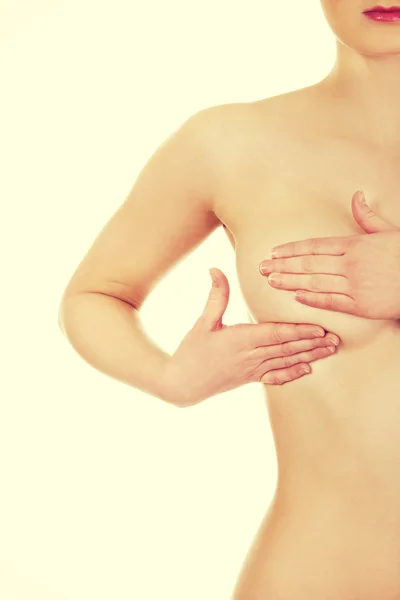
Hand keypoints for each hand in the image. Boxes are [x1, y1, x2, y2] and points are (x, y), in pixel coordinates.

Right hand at [165, 268, 339, 406]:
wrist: (182, 384)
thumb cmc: (191, 352)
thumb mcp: (202, 322)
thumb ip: (215, 296)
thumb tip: (215, 269)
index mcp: (240, 340)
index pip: (276, 334)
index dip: (299, 331)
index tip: (319, 327)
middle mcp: (250, 356)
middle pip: (287, 348)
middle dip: (313, 344)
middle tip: (335, 338)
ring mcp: (252, 370)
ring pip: (286, 362)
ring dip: (310, 356)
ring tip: (329, 351)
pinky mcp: (250, 379)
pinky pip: (277, 376)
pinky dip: (293, 373)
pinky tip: (307, 370)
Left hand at [259, 191, 399, 319]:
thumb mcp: (388, 231)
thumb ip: (367, 217)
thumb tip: (356, 196)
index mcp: (355, 245)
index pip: (315, 246)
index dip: (291, 249)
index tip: (274, 252)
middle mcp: (351, 264)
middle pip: (308, 263)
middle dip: (282, 265)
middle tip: (261, 268)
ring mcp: (355, 285)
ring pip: (315, 282)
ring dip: (290, 281)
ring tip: (271, 281)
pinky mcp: (362, 305)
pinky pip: (332, 302)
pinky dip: (313, 299)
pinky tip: (296, 297)